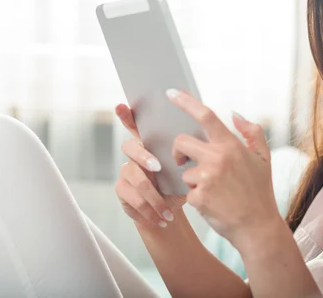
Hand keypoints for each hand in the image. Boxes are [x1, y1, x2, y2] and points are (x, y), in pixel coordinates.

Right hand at [114, 104, 185, 229]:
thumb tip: (200, 137)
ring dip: (153, 195)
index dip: (127, 115)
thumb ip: (189, 153)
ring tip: (168, 209)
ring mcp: (127, 170)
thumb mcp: (188, 170)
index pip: (137, 125)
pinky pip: (131, 195)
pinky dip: (148, 209)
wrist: (170, 214)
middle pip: (130, 146)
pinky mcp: (122, 189)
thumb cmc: (179, 187)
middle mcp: (136, 154)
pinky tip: (160, 217)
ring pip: (134, 175)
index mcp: (152, 144)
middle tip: (158, 167)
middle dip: (144, 156)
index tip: (122, 105)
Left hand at [165, 88, 280, 251]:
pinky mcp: (198, 197)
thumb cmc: (260, 191)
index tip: (171, 93)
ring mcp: (207, 178)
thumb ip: (252, 132)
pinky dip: (196, 198)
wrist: (257, 226)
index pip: (206, 115)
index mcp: (232, 145)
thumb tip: (235, 114)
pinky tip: (213, 204)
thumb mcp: (264, 158)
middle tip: (184, 160)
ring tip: (214, 191)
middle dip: (179, 151)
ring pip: (184, 171)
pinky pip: (187, 192)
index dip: (186, 102)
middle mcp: (218, 158)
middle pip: (181, 142)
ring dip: (193, 180)